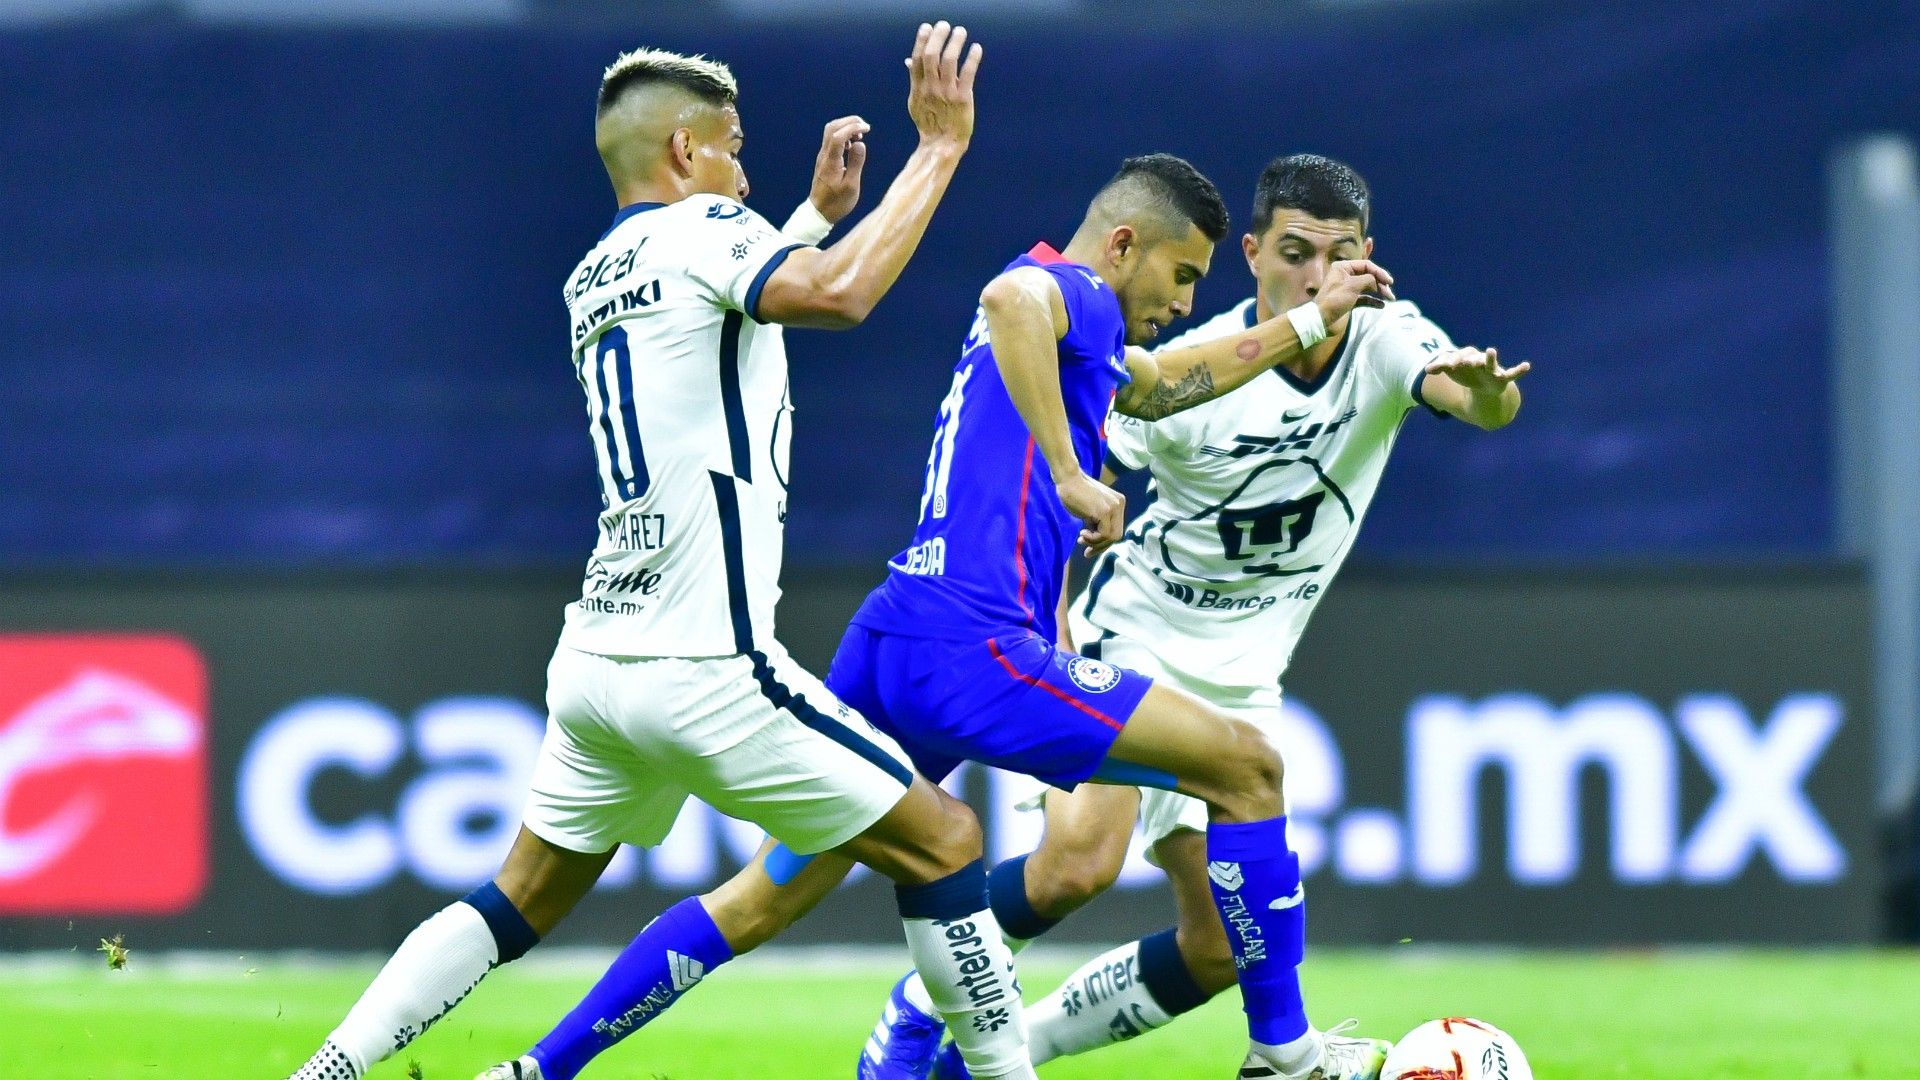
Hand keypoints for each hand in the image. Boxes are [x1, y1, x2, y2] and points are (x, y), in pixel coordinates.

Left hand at [807, 115, 868, 223]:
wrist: (819, 212)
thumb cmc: (837, 203)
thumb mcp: (851, 186)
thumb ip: (856, 163)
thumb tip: (860, 143)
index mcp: (831, 161)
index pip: (839, 135)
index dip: (853, 127)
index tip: (867, 128)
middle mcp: (824, 155)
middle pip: (832, 127)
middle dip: (849, 122)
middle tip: (865, 126)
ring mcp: (822, 157)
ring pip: (830, 132)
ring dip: (846, 127)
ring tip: (861, 134)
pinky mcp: (824, 160)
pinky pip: (831, 140)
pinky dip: (843, 135)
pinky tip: (852, 144)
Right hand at [904, 21, 982, 149]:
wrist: (941, 145)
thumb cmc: (929, 123)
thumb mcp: (915, 102)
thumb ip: (914, 80)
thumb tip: (908, 60)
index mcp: (918, 88)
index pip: (917, 59)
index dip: (922, 41)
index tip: (927, 27)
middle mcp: (931, 88)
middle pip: (931, 55)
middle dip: (938, 37)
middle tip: (945, 25)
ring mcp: (947, 93)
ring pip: (949, 61)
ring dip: (955, 43)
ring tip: (960, 32)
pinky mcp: (963, 99)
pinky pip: (968, 74)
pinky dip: (972, 59)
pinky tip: (976, 48)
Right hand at [1055, 471, 1124, 554]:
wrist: (1068, 480)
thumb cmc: (1075, 493)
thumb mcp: (1091, 510)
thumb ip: (1098, 522)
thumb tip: (1098, 543)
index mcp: (1118, 503)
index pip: (1116, 529)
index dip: (1104, 542)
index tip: (1089, 547)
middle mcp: (1119, 504)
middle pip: (1116, 535)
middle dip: (1101, 546)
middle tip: (1087, 552)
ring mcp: (1113, 508)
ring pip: (1111, 537)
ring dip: (1095, 543)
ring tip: (1081, 539)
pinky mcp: (1104, 511)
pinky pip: (1104, 534)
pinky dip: (1093, 538)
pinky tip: (1082, 533)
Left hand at [1313, 259, 1395, 324]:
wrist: (1322, 320)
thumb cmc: (1336, 299)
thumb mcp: (1353, 285)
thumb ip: (1369, 279)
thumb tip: (1378, 282)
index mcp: (1343, 267)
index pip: (1366, 265)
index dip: (1379, 272)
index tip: (1389, 281)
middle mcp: (1346, 275)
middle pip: (1368, 275)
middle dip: (1380, 283)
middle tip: (1389, 293)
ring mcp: (1348, 289)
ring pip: (1368, 287)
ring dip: (1379, 292)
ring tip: (1390, 298)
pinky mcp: (1350, 301)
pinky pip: (1365, 298)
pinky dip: (1374, 301)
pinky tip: (1382, 305)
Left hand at [1425, 346, 1529, 391]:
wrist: (1482, 387)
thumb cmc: (1465, 375)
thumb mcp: (1452, 371)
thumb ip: (1440, 367)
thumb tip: (1426, 369)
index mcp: (1466, 357)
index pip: (1457, 357)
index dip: (1450, 362)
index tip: (1445, 367)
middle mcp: (1479, 361)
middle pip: (1474, 358)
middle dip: (1470, 360)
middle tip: (1465, 362)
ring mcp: (1491, 369)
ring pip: (1490, 363)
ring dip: (1490, 358)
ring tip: (1491, 350)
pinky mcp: (1502, 378)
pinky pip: (1512, 373)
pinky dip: (1519, 369)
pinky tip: (1527, 366)